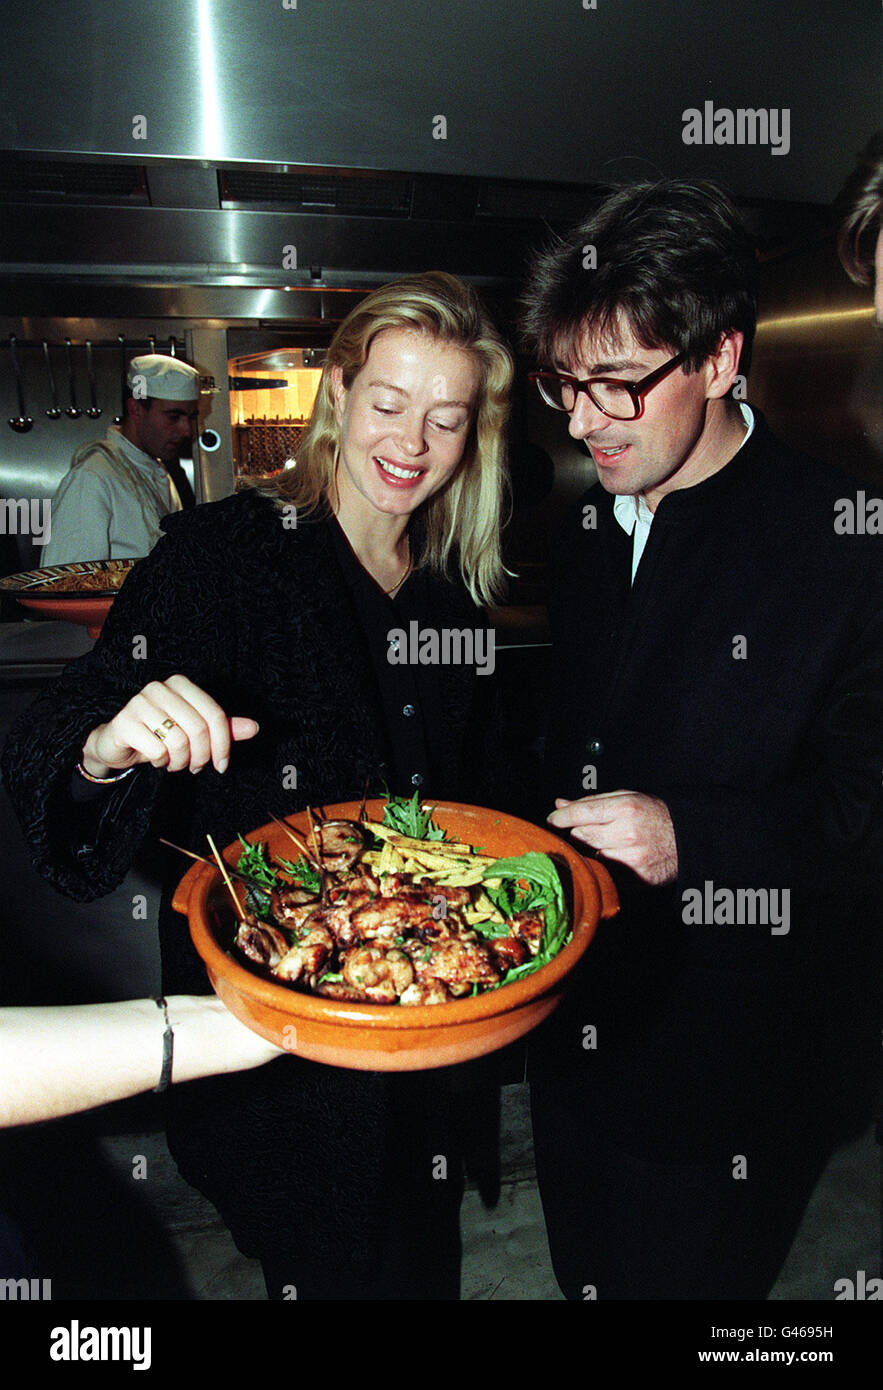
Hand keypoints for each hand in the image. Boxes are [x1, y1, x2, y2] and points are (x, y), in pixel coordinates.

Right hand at [80, 674, 258, 777]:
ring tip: (174, 762)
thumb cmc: (159, 734)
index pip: (215, 715)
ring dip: (180, 761)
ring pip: (179, 741)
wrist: (118, 742)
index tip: (221, 765)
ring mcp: (140, 702)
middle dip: (201, 756)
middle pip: (199, 729)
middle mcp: (160, 688)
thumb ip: (223, 728)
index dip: (223, 745)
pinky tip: (157, 759)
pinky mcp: (124, 722)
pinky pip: (157, 750)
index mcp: (181, 684)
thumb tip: (254, 728)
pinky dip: (161, 762)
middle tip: (195, 767)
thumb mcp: (194, 730)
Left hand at [547, 790, 677, 885]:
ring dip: (590, 851)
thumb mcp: (627, 798)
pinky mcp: (635, 879)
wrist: (688, 840)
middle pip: (581, 836)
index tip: (552, 820)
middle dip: (576, 833)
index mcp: (625, 809)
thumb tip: (560, 804)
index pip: (581, 813)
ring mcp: (632, 859)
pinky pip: (605, 872)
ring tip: (604, 843)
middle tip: (581, 831)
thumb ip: (592, 802)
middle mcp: (627, 834)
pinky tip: (615, 857)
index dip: (561, 817)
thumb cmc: (653, 815)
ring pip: (591, 856)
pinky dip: (604, 866)